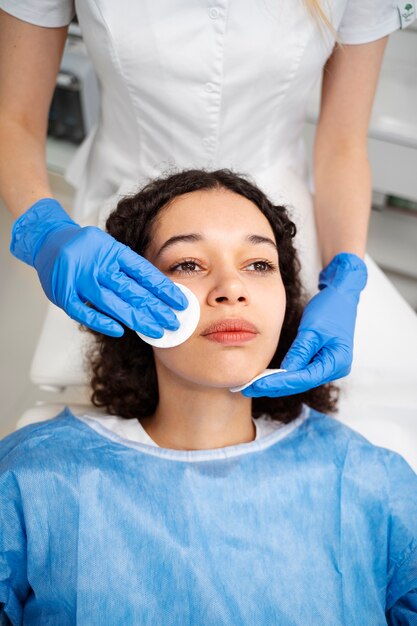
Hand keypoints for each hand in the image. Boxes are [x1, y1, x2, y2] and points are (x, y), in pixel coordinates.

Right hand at [10, 198, 187, 336]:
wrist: (47, 240)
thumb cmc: (84, 247)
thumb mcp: (109, 248)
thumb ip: (127, 267)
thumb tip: (158, 290)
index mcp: (112, 251)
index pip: (143, 272)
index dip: (163, 288)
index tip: (180, 302)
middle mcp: (97, 264)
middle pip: (131, 289)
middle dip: (155, 307)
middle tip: (173, 322)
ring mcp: (79, 279)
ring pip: (111, 302)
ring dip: (135, 318)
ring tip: (155, 330)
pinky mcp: (63, 294)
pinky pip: (83, 311)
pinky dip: (101, 321)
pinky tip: (120, 330)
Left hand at [242, 253, 367, 396]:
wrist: (342, 295)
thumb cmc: (331, 307)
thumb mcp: (311, 329)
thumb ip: (299, 352)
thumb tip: (283, 372)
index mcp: (337, 361)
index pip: (304, 378)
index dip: (279, 383)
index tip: (257, 384)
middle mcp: (336, 368)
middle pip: (301, 383)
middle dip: (275, 387)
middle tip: (249, 388)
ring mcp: (330, 366)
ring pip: (300, 380)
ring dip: (278, 383)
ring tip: (254, 385)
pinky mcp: (323, 361)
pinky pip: (302, 372)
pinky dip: (286, 374)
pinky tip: (268, 377)